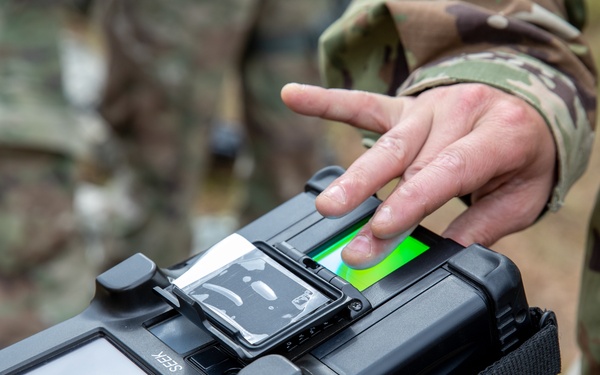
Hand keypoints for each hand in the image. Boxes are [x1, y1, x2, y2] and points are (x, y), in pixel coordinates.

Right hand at [281, 83, 555, 268]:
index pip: (445, 172)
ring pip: (385, 143)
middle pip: (407, 159)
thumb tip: (447, 256)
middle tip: (346, 235)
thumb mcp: (524, 196)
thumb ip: (484, 225)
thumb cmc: (524, 154)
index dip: (409, 203)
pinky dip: (327, 102)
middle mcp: (457, 114)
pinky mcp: (404, 106)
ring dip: (353, 177)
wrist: (528, 106)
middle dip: (372, 201)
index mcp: (497, 135)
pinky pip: (364, 104)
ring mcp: (426, 107)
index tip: (379, 233)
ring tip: (325, 206)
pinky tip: (293, 96)